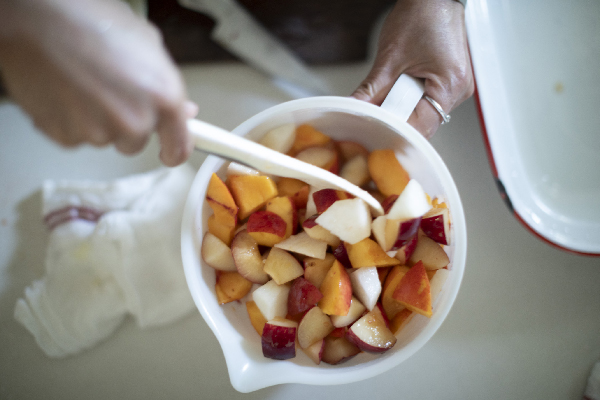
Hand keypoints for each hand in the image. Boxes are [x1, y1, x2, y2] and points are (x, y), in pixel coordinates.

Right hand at [0, 0, 196, 165]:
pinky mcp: (67, 137)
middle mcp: (136, 121)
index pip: (179, 147)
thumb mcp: (145, 43)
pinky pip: (75, 137)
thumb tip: (182, 110)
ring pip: (105, 139)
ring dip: (97, 120)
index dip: (173, 151)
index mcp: (164, 98)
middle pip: (136, 142)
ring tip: (83, 83)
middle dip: (126, 123)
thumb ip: (166, 83)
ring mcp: (100, 132)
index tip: (169, 152)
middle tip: (109, 90)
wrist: (35, 18)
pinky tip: (65, 92)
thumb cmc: (88, 20)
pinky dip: (70, 121)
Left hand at [351, 0, 473, 137]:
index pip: (421, 127)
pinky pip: (429, 102)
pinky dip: (412, 99)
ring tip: (395, 87)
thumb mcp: (389, 58)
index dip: (395, 130)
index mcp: (450, 85)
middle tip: (378, 109)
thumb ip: (371, 90)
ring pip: (425, 114)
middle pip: (423, 123)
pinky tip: (403, 86)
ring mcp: (457, 87)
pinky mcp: (451, 83)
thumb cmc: (421, 16)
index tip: (376, 130)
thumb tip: (357, 108)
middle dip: (398, 118)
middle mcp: (459, 90)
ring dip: (405, 108)